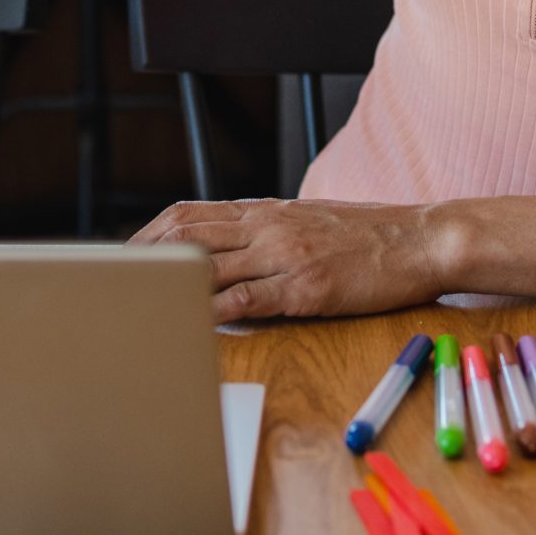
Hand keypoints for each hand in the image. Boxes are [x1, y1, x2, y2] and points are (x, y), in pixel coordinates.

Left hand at [130, 197, 445, 322]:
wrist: (420, 239)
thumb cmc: (367, 236)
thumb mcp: (306, 221)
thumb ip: (265, 232)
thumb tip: (228, 249)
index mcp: (265, 210)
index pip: (189, 214)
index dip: (150, 235)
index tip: (125, 255)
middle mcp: (267, 227)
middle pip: (186, 236)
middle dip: (143, 260)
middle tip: (115, 284)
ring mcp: (285, 256)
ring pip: (209, 265)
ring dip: (169, 286)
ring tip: (138, 306)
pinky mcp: (305, 288)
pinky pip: (247, 299)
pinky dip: (213, 312)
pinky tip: (191, 324)